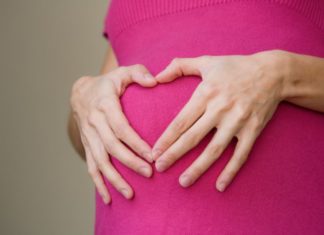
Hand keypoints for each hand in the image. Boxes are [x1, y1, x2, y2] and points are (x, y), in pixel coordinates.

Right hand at [70, 64, 156, 203]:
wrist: (81, 92)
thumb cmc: (108, 83)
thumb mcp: (122, 72)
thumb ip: (139, 72)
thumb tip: (155, 81)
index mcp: (105, 104)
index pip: (121, 127)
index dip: (136, 143)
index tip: (152, 155)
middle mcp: (94, 122)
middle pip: (112, 147)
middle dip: (130, 162)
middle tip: (149, 174)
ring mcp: (88, 136)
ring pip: (100, 161)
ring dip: (114, 179)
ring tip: (130, 194)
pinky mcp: (87, 145)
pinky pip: (91, 166)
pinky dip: (98, 183)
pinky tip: (108, 198)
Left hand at [152, 50, 286, 191]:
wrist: (272, 72)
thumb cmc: (235, 66)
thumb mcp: (207, 61)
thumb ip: (180, 66)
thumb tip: (156, 77)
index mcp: (206, 93)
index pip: (181, 121)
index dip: (166, 138)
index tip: (154, 152)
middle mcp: (220, 109)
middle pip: (193, 137)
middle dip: (174, 154)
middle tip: (159, 168)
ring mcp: (237, 121)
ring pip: (214, 149)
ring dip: (198, 167)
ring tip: (183, 182)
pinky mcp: (252, 130)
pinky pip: (240, 155)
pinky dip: (230, 171)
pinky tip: (220, 186)